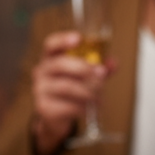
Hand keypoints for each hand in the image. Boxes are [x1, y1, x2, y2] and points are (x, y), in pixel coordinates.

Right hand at [30, 31, 113, 154]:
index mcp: (50, 58)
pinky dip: (83, 107)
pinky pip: (67, 105)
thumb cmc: (71, 90)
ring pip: (66, 86)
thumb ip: (98, 67)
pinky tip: (90, 108)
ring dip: (88, 91)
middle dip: (84, 68)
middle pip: (60, 64)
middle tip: (101, 73)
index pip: (51, 44)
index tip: (78, 38)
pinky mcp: (44, 107)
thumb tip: (113, 63)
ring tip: (99, 96)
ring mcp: (41, 89)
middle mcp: (41, 71)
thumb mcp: (84, 76)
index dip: (63, 40)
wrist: (56, 117)